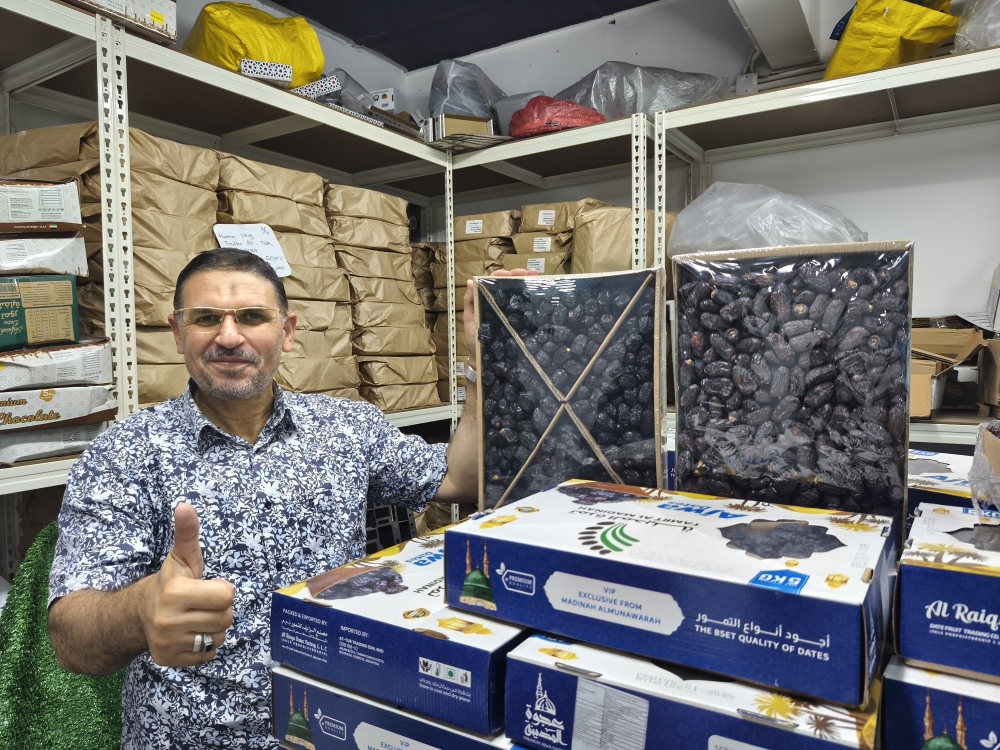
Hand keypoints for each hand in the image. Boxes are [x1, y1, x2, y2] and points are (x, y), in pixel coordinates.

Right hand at [142, 503, 233, 667]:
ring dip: (213, 628)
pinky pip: (208, 655)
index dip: (221, 590)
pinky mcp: (169, 661)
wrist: (138, 613)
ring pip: (219, 638)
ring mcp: (168, 644)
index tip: (207, 587)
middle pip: (225, 618)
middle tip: (201, 603)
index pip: (226, 596)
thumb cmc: (170, 582)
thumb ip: (188, 533)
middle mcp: (168, 622)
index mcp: (175, 593)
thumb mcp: (181, 557)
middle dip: (219, 609)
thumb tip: (185, 506)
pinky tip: (189, 633)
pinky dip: (204, 645)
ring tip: (195, 617)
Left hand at [464, 268, 538, 362]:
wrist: (483, 358)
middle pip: (507, 284)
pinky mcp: (516, 321)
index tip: (508, 273)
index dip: (500, 275)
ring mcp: (507, 311)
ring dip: (526, 282)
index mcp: (485, 300)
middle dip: (517, 275)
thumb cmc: (475, 340)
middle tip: (528, 273)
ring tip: (535, 276)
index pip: (493, 282)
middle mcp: (498, 303)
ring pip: (516, 293)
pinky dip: (529, 298)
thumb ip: (469, 302)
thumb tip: (469, 282)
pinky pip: (522, 308)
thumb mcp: (469, 320)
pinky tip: (537, 292)